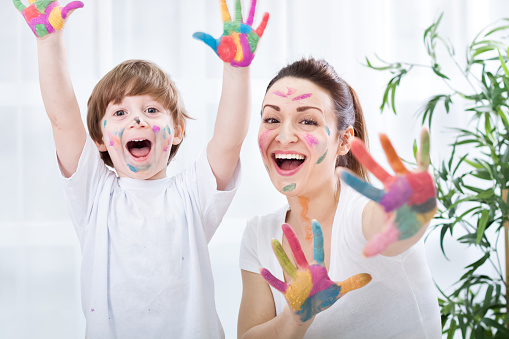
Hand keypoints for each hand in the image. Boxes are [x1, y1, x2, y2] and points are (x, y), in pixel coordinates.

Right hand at [13, 0, 82, 37]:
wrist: (50, 36)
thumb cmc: (58, 25)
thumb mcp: (64, 15)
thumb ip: (70, 8)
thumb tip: (82, 4)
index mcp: (50, 2)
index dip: (46, 0)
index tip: (47, 1)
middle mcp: (41, 4)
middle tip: (40, 3)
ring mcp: (34, 9)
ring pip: (30, 0)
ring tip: (31, 0)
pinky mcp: (27, 14)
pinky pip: (20, 7)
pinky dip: (17, 3)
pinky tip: (15, 0)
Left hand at [193, 0, 268, 66]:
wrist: (235, 63)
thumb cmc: (225, 54)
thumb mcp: (214, 45)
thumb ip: (206, 38)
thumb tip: (194, 34)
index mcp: (228, 27)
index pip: (225, 13)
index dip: (223, 5)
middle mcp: (238, 27)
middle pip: (238, 12)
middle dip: (238, 3)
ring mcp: (247, 31)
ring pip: (250, 16)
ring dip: (252, 7)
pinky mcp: (255, 37)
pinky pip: (260, 28)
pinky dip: (264, 21)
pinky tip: (266, 14)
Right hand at [260, 220, 371, 321]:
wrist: (309, 311)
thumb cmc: (322, 298)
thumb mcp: (338, 290)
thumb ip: (352, 283)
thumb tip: (370, 277)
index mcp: (317, 268)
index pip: (318, 249)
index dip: (317, 235)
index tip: (315, 220)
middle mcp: (305, 271)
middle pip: (297, 252)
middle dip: (291, 238)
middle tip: (283, 224)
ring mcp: (296, 280)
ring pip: (286, 264)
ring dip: (279, 254)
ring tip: (271, 241)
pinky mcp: (289, 291)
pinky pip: (277, 283)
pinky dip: (270, 277)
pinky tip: (261, 269)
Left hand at [341, 128, 436, 256]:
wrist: (419, 215)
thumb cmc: (403, 223)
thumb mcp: (392, 233)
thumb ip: (380, 242)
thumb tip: (364, 255)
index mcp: (383, 198)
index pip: (365, 189)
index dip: (354, 182)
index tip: (338, 172)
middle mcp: (391, 184)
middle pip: (376, 170)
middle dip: (365, 157)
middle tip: (351, 142)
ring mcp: (405, 177)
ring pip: (395, 161)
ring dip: (389, 148)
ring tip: (381, 134)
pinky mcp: (421, 174)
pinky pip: (423, 157)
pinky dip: (424, 145)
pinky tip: (424, 130)